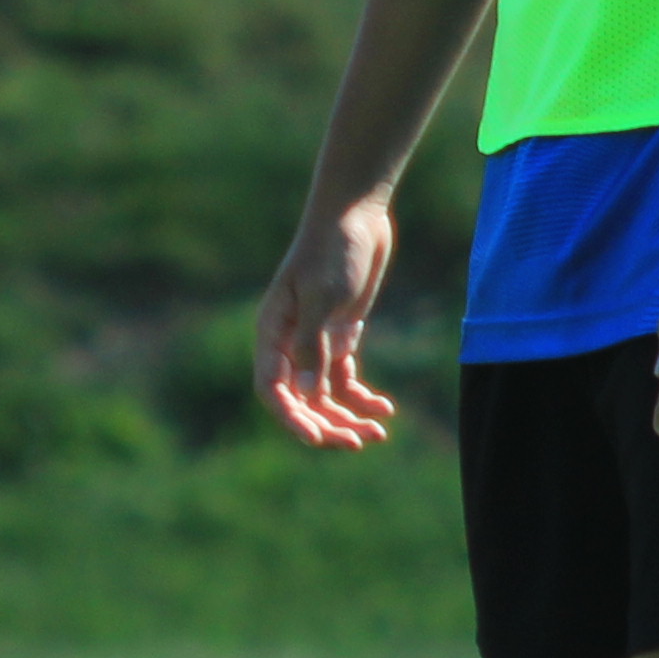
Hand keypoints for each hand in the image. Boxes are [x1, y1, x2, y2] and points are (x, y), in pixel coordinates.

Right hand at [253, 201, 403, 450]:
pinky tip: (386, 409)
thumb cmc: (333, 249)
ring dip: (347, 418)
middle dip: (327, 426)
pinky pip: (346, 380)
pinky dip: (363, 398)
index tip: (317, 438)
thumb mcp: (323, 296)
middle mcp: (289, 342)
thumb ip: (312, 345)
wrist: (356, 214)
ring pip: (325, 396)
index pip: (272, 389)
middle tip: (358, 443)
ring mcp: (315, 340)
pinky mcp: (340, 336)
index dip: (291, 418)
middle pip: (301, 400)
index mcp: (272, 332)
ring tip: (378, 433)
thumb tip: (308, 394)